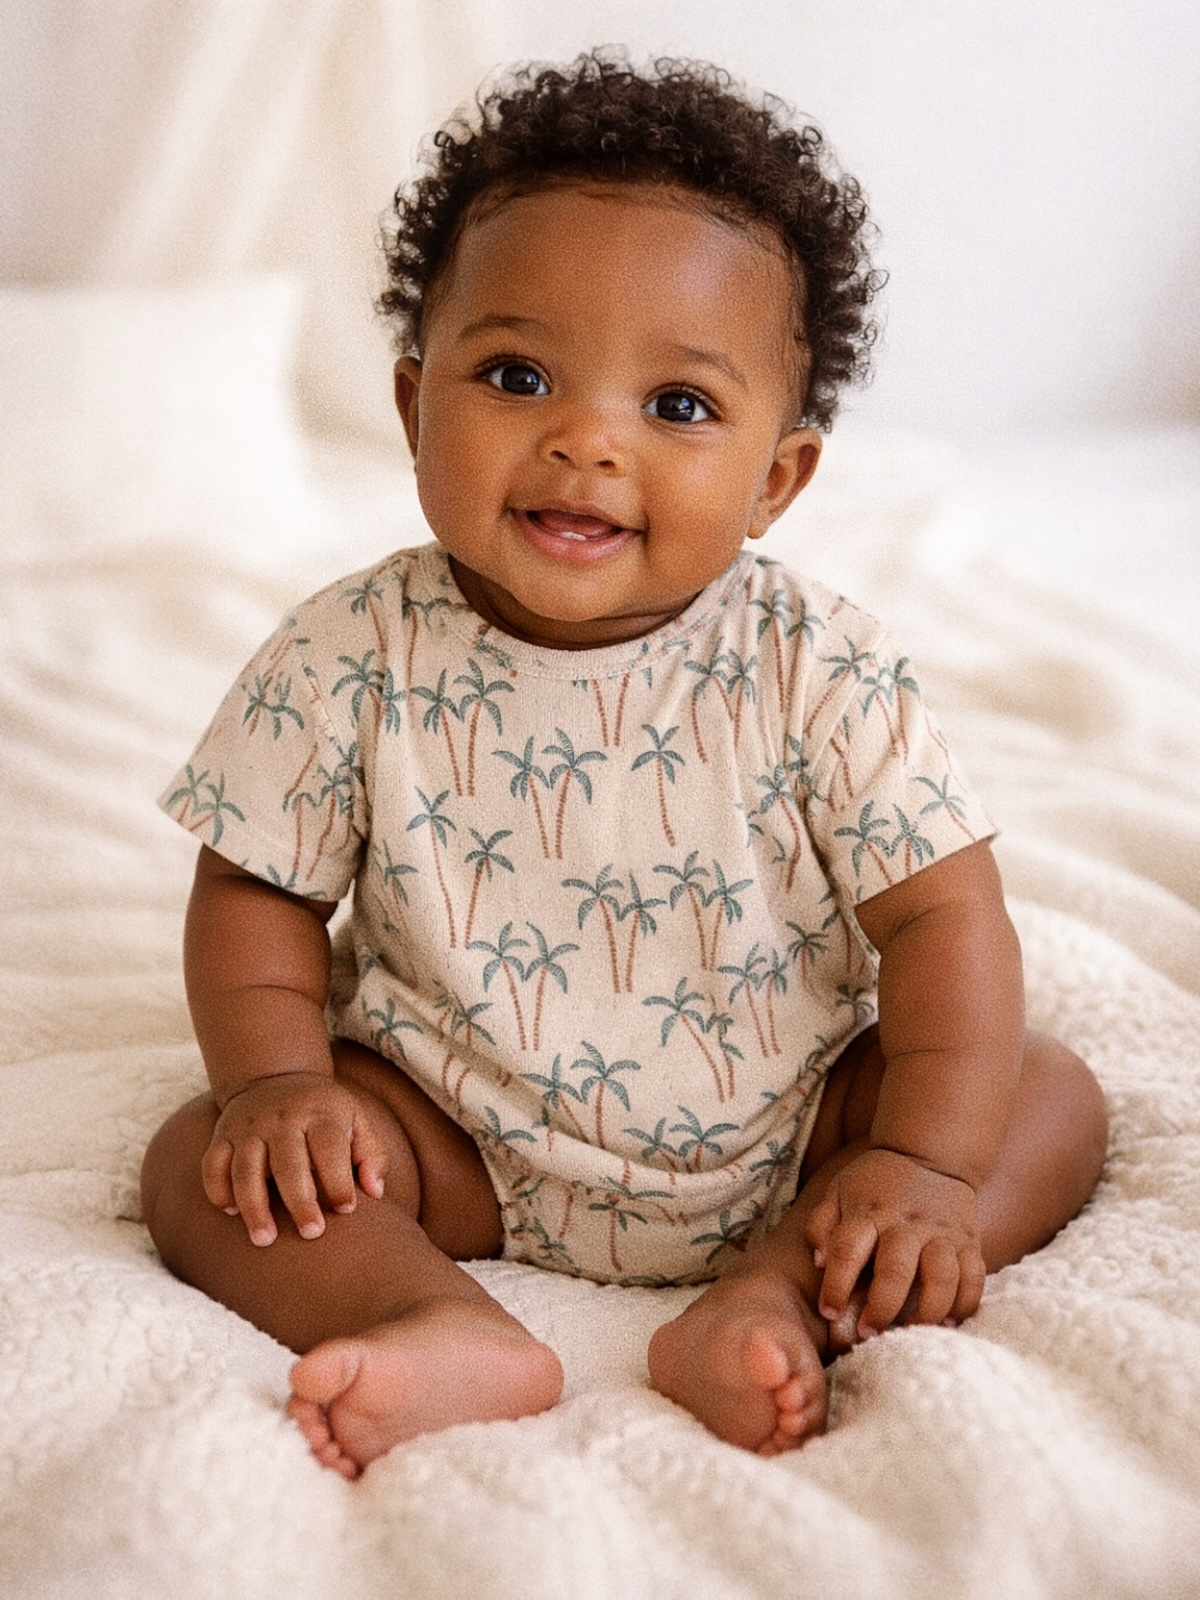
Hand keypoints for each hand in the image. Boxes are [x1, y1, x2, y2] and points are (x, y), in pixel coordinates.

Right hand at [201, 1073, 388, 1245]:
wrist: (276, 1077)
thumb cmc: (324, 1114)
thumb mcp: (356, 1121)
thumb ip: (371, 1155)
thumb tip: (375, 1193)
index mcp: (319, 1114)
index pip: (330, 1149)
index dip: (339, 1181)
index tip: (346, 1209)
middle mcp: (281, 1118)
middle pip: (288, 1163)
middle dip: (300, 1201)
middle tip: (311, 1234)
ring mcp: (248, 1127)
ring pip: (246, 1169)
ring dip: (254, 1207)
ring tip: (264, 1240)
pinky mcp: (222, 1135)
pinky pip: (213, 1165)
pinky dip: (218, 1191)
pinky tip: (232, 1212)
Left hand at [805, 1148, 985, 1341]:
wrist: (931, 1153)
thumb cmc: (877, 1180)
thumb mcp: (839, 1189)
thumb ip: (822, 1224)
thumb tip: (819, 1262)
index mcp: (869, 1211)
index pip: (847, 1250)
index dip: (835, 1285)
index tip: (829, 1311)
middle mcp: (907, 1224)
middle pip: (896, 1271)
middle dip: (881, 1309)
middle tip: (868, 1334)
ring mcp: (942, 1233)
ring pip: (942, 1278)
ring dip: (926, 1312)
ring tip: (910, 1333)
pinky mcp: (970, 1241)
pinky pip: (974, 1277)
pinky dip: (965, 1303)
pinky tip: (949, 1322)